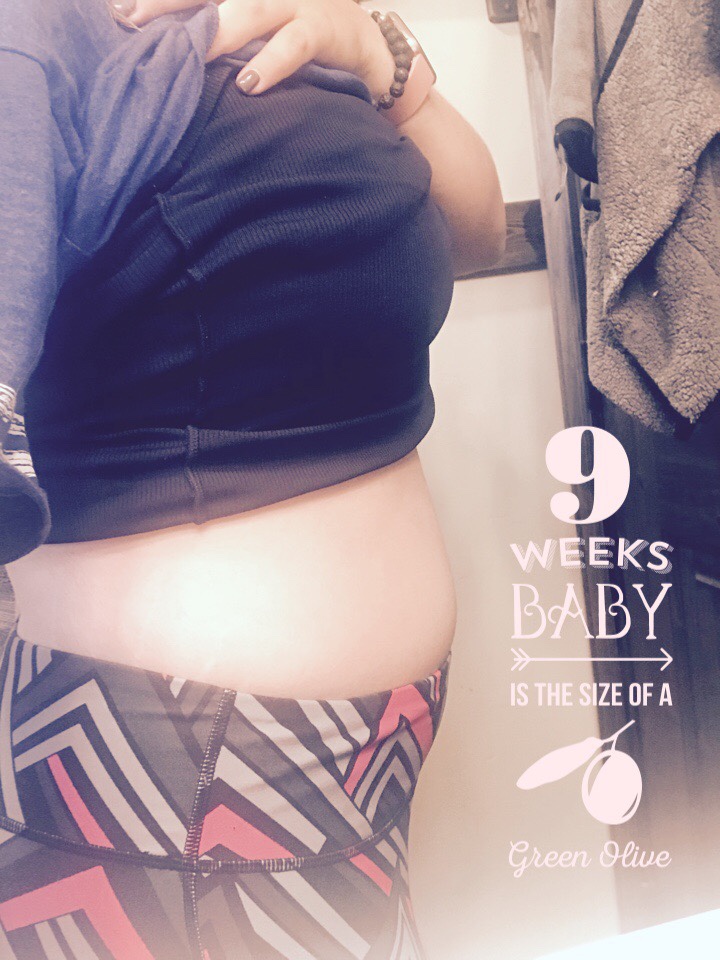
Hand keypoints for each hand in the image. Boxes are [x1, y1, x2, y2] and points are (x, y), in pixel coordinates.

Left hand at [129, 0, 394, 99]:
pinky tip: (251, 84)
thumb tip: (170, 60)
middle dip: (170, 3)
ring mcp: (295, 2)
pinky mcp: (324, 28)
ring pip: (249, 10)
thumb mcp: (257, 29)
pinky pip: (294, 44)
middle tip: (131, 20)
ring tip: (188, 54)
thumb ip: (220, 34)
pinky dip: (272, 62)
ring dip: (217, 32)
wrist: (367, 45)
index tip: (120, 11)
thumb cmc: (301, 37)